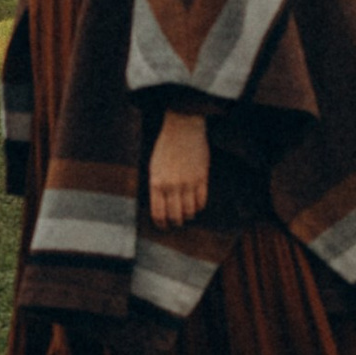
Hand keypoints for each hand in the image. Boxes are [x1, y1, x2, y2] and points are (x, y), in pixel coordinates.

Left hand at [147, 109, 209, 229]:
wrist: (183, 127)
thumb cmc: (165, 147)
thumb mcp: (153, 167)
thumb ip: (156, 187)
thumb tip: (160, 207)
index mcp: (156, 183)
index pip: (158, 214)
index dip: (161, 224)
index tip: (164, 227)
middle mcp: (172, 186)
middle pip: (175, 216)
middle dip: (176, 223)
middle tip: (177, 223)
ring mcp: (188, 183)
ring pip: (190, 211)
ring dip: (188, 216)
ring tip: (187, 214)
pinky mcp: (202, 178)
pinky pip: (202, 201)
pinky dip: (199, 207)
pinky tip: (196, 205)